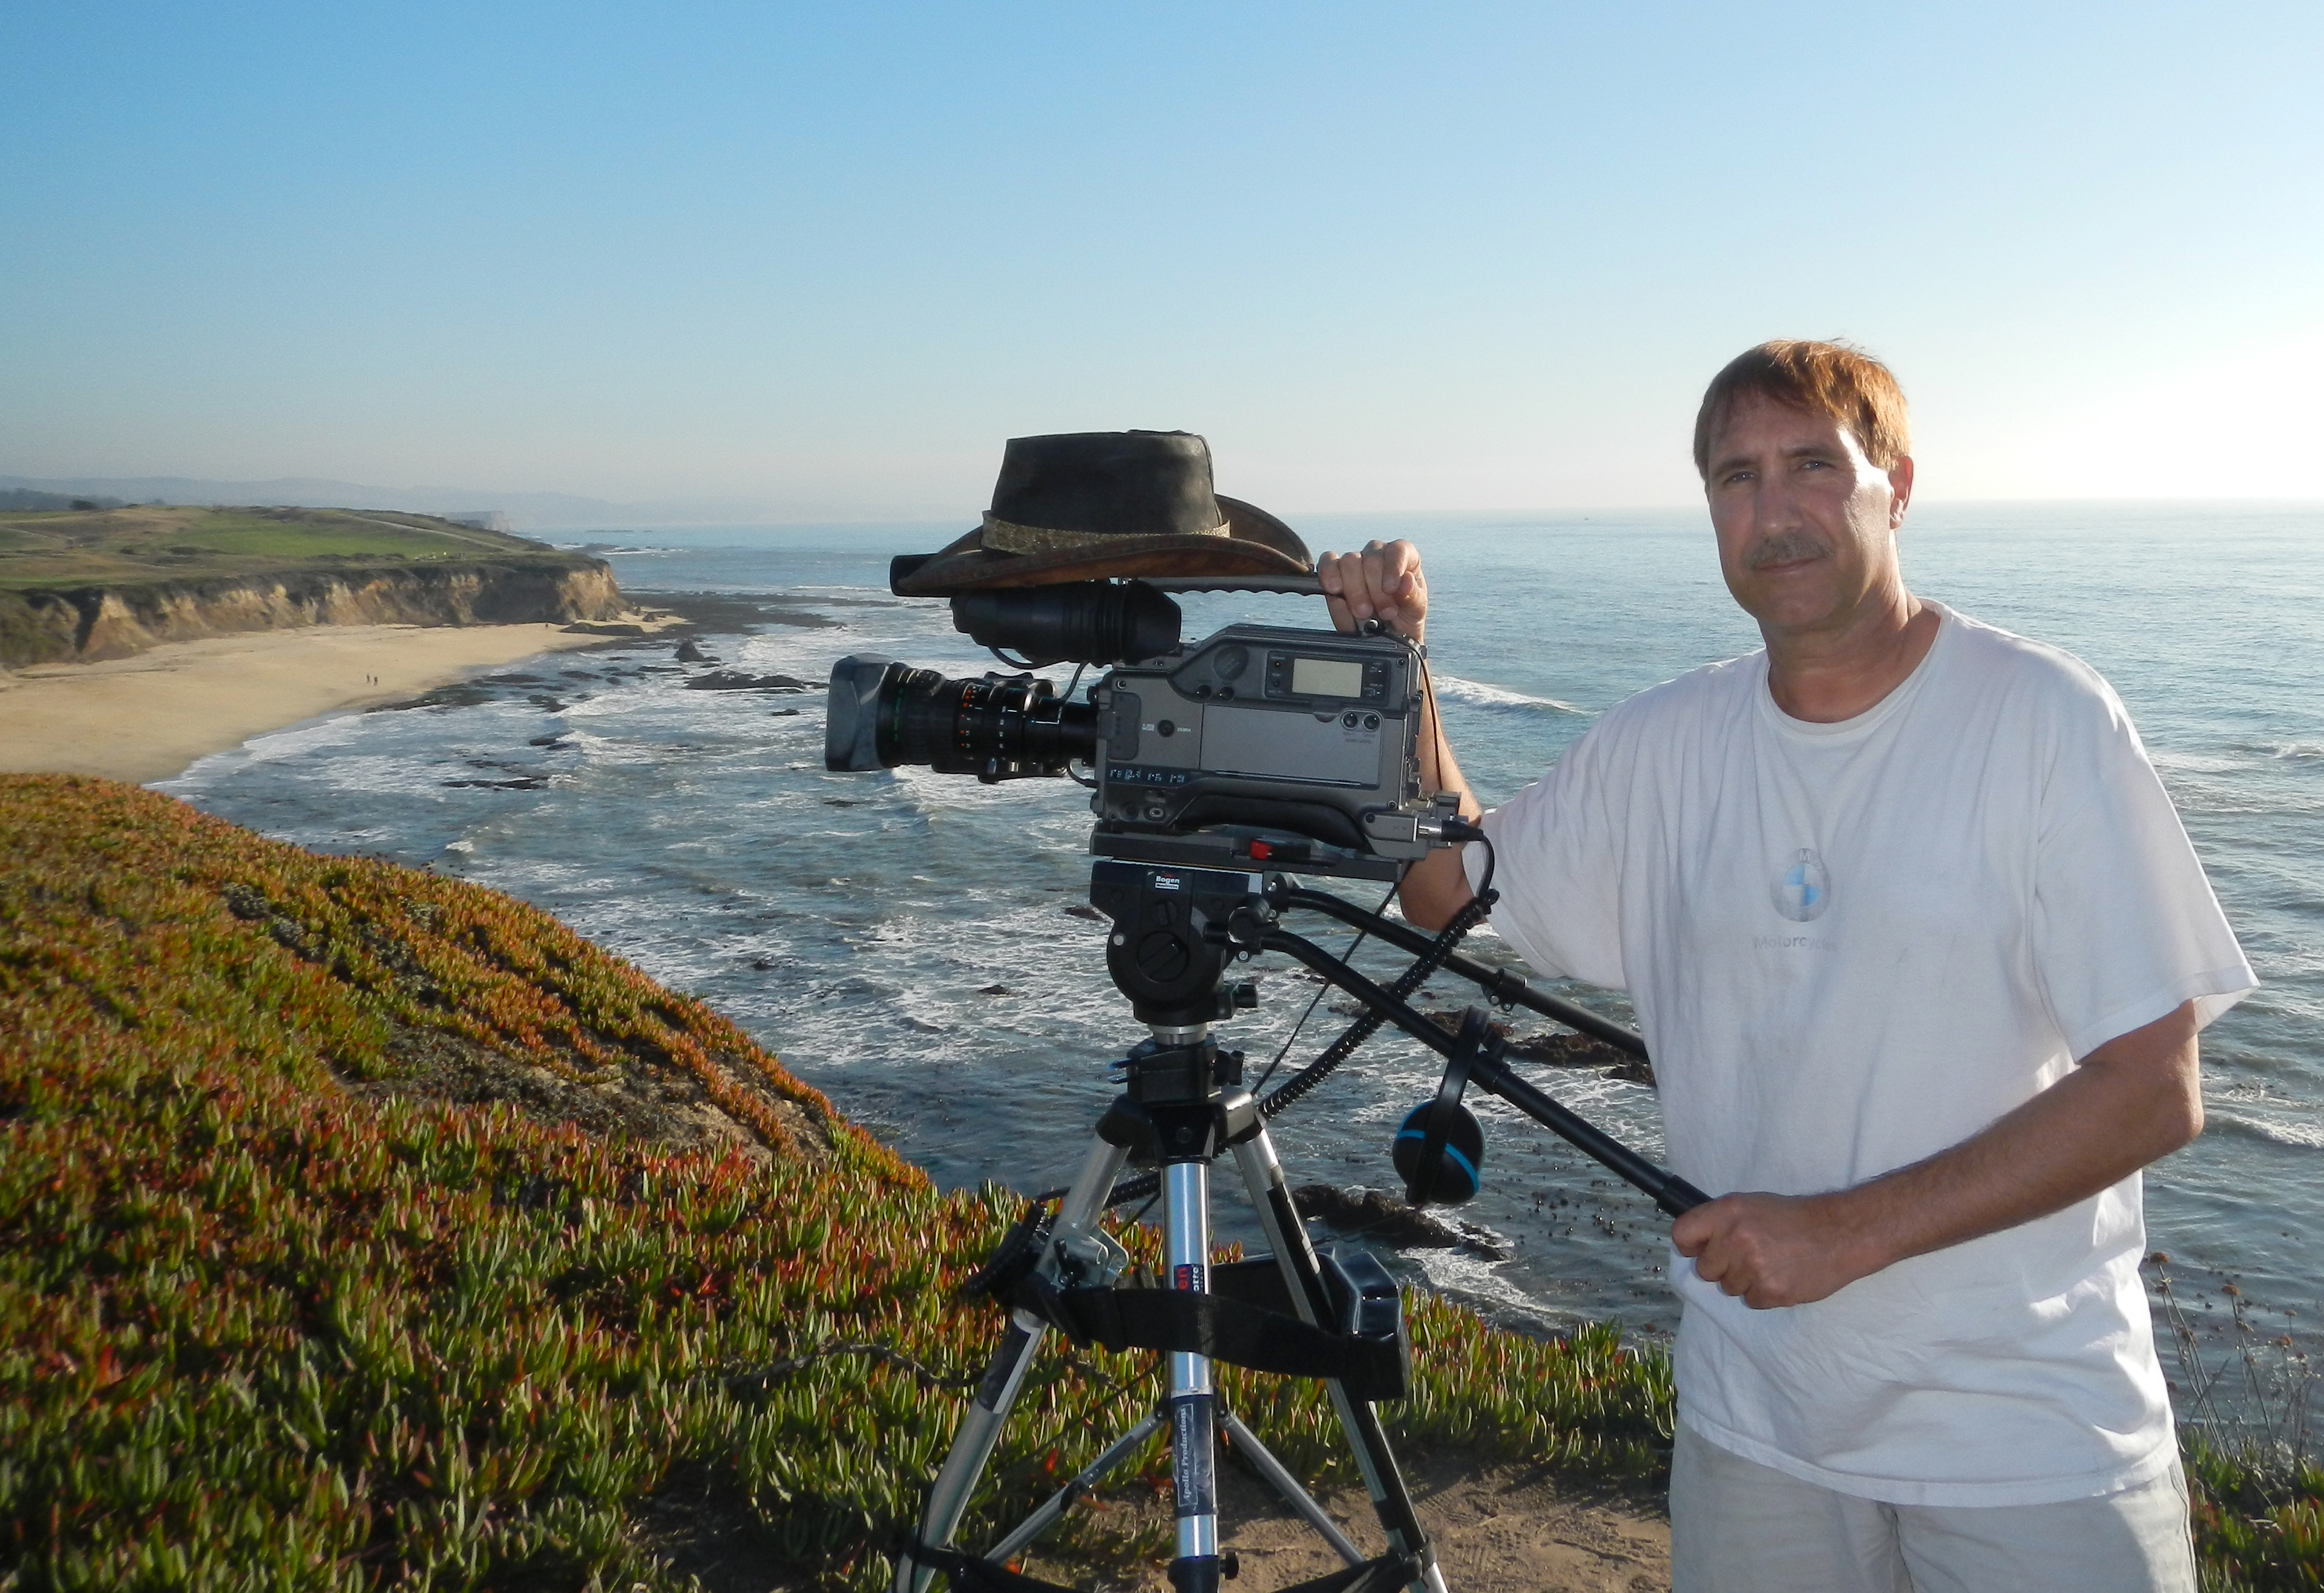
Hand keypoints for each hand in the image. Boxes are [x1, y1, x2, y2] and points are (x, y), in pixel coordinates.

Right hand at [1317, 540, 1427, 641]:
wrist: (1387, 636)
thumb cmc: (1404, 617)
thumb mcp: (1416, 611)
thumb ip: (1413, 596)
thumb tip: (1406, 580)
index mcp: (1403, 557)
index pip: (1398, 550)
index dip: (1393, 567)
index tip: (1390, 589)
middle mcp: (1378, 555)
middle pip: (1371, 558)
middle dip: (1375, 590)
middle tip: (1382, 613)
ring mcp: (1355, 562)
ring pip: (1349, 562)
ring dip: (1354, 590)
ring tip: (1363, 613)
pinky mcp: (1335, 572)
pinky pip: (1327, 563)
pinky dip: (1328, 575)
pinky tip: (1334, 589)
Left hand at [1671, 1192, 1884, 1309]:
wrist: (1840, 1233)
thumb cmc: (1795, 1218)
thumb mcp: (1752, 1205)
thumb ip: (1720, 1222)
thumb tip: (1692, 1245)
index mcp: (1728, 1211)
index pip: (1682, 1235)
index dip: (1689, 1247)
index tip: (1699, 1251)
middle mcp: (1736, 1238)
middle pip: (1704, 1270)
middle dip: (1721, 1268)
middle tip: (1747, 1257)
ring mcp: (1753, 1266)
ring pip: (1728, 1288)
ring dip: (1745, 1282)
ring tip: (1770, 1264)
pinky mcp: (1771, 1291)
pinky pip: (1751, 1301)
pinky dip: (1764, 1294)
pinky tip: (1781, 1276)